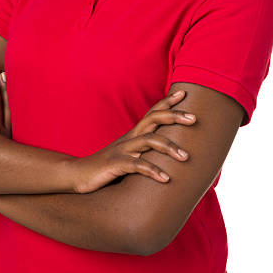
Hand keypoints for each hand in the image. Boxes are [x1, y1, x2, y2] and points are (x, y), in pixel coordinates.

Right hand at [71, 90, 196, 193]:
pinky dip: (152, 170)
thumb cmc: (108, 167)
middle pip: (154, 119)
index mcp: (134, 134)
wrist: (77, 175)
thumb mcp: (129, 155)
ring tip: (186, 157)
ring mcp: (122, 150)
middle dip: (175, 116)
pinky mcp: (115, 164)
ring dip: (169, 147)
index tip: (184, 93)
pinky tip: (166, 179)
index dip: (167, 102)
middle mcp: (130, 138)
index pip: (153, 113)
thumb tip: (167, 153)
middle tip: (195, 118)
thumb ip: (145, 151)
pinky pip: (137, 165)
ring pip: (149, 140)